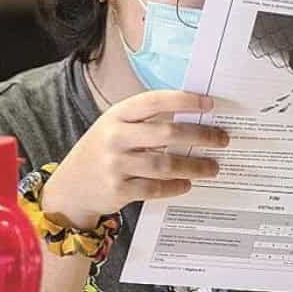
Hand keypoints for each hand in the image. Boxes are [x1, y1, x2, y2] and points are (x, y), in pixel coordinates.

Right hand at [41, 90, 229, 228]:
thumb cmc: (100, 152)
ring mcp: (115, 165)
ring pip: (165, 165)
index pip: (155, 101)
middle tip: (222, 139)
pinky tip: (187, 184)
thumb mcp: (113, 127)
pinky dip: (175, 186)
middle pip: (167, 133)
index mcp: (116, 115)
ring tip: (213, 167)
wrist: (70, 187)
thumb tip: (191, 120)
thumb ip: (144, 122)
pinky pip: (155, 188)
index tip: (209, 104)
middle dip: (200, 136)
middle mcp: (115, 137)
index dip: (184, 101)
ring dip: (195, 166)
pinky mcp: (118, 191)